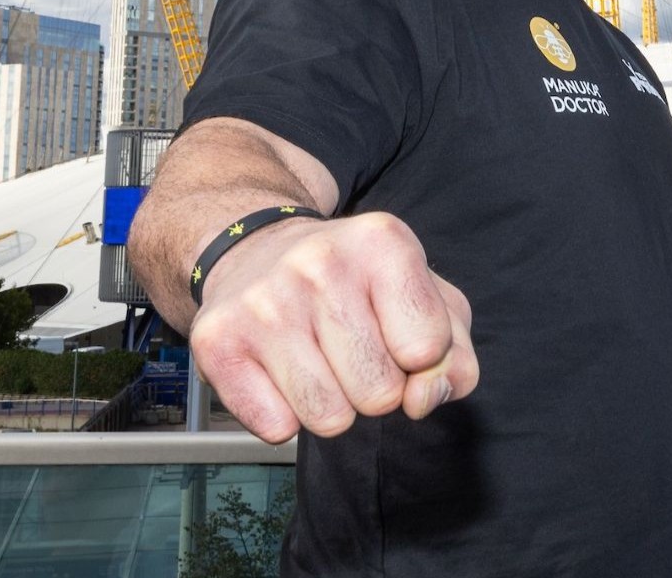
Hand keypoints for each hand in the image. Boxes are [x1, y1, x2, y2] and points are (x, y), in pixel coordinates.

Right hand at [188, 213, 479, 443]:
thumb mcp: (430, 303)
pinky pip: (276, 428)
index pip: (428, 350)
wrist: (257, 252)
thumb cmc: (362, 287)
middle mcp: (320, 263)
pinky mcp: (217, 341)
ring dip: (333, 406)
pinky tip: (281, 372)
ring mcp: (264, 302)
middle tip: (354, 350)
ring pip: (328, 419)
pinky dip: (285, 416)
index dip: (422, 360)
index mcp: (383, 241)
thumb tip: (421, 401)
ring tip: (320, 360)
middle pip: (379, 394)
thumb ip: (455, 359)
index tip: (398, 334)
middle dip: (378, 388)